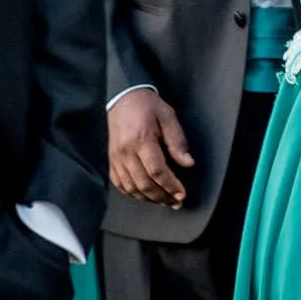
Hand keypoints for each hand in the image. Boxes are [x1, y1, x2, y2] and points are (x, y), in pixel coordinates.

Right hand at [106, 89, 194, 207]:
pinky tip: (145, 195)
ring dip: (149, 198)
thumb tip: (188, 163)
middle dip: (162, 197)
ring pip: (131, 187)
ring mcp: (116, 157)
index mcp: (142, 139)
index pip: (157, 171)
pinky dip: (132, 193)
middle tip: (176, 202)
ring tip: (164, 201)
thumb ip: (178, 141)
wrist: (124, 97)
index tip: (182, 194)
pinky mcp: (112, 160)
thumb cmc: (148, 106)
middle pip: (144, 184)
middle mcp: (126, 152)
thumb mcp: (168, 117)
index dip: (171, 186)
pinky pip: (120, 184)